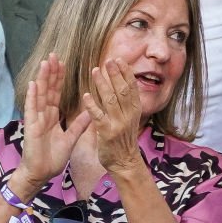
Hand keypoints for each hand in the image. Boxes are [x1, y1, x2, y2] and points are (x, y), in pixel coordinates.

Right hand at [17, 54, 90, 195]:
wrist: (41, 173)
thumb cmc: (53, 158)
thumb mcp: (71, 138)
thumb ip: (80, 124)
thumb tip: (91, 111)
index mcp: (52, 116)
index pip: (56, 93)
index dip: (59, 79)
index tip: (62, 63)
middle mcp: (43, 115)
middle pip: (48, 90)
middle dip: (51, 73)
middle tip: (53, 55)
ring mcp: (36, 120)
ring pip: (40, 95)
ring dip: (42, 79)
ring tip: (45, 63)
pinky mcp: (31, 127)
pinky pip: (32, 109)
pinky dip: (33, 97)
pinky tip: (34, 84)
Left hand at [82, 58, 143, 174]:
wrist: (124, 162)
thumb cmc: (124, 138)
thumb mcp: (130, 118)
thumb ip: (126, 102)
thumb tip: (121, 82)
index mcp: (135, 110)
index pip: (132, 87)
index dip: (126, 73)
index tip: (119, 60)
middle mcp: (129, 115)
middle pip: (123, 90)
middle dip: (115, 74)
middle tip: (108, 61)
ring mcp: (118, 124)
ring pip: (111, 100)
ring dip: (102, 84)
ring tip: (95, 71)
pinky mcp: (107, 133)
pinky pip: (98, 116)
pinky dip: (92, 105)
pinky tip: (86, 95)